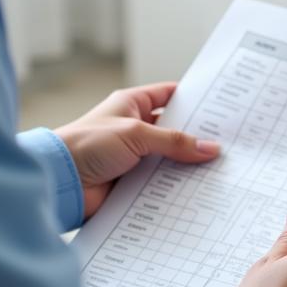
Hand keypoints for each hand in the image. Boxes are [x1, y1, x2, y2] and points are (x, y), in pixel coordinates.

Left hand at [55, 82, 219, 218]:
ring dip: (187, 165)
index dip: (194, 99)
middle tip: (228, 141)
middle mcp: (134, 128)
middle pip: (174, 130)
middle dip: (197, 136)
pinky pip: (159, 182)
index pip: (169, 95)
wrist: (58, 182)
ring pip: (169, 159)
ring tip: (220, 169)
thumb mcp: (135, 134)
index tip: (221, 106)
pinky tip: (197, 190)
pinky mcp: (131, 182)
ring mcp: (134, 156)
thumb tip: (210, 147)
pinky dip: (175, 187)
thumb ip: (174, 141)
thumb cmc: (87, 145)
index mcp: (132, 104)